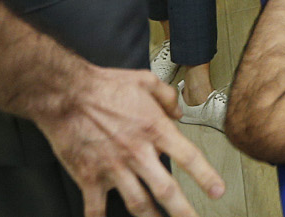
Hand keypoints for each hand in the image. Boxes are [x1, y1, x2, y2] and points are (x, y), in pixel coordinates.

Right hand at [37, 64, 223, 216]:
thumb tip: (179, 111)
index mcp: (155, 129)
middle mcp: (138, 152)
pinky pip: (96, 208)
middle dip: (183, 211)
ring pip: (138, 204)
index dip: (206, 177)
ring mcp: (114, 168)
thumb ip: (167, 97)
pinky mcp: (89, 177)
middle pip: (167, 190)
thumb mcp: (145, 80)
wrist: (67, 94)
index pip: (188, 157)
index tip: (218, 191)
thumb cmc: (105, 85)